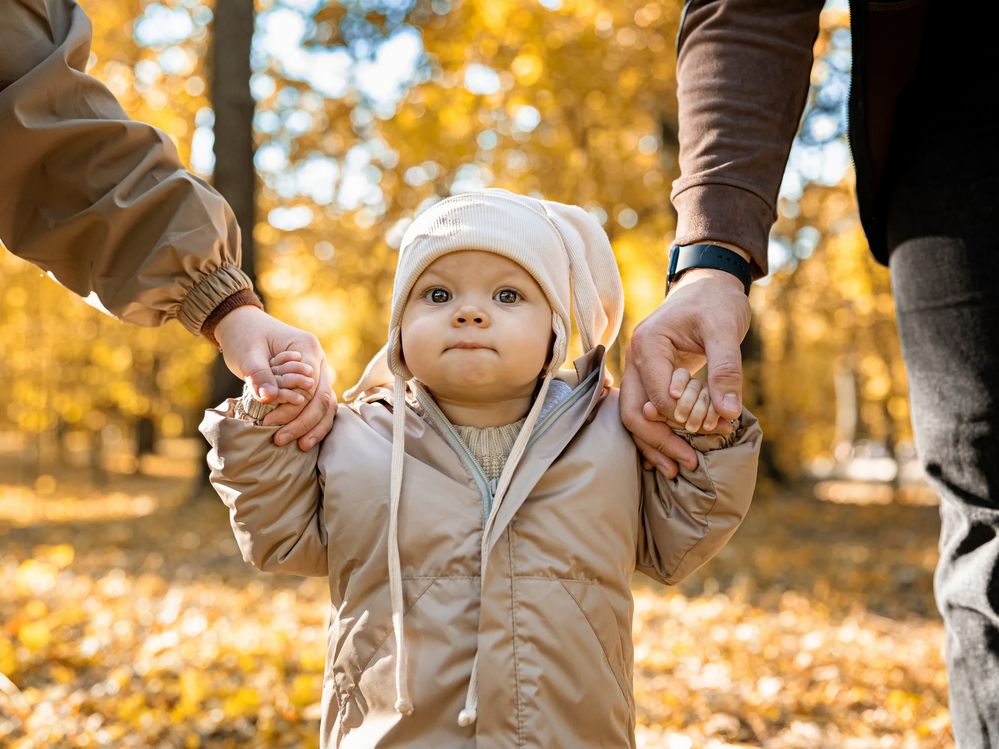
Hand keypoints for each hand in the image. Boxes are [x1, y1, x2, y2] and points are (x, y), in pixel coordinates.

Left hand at [214, 306, 336, 449]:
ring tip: (300, 447)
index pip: (309, 386)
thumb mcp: (247, 354)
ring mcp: (318, 371)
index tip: (269, 423)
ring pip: (327, 405)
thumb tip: (270, 399)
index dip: (292, 408)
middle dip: (305, 423)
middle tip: (281, 440)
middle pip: (323, 397)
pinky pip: (319, 405)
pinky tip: (303, 440)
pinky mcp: (311, 383)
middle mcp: (319, 360)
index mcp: (308, 347)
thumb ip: (260, 375)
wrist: (243, 325)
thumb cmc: (245, 337)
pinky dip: (314, 423)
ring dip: (314, 427)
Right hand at [620, 268, 750, 476]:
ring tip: (678, 468)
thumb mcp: (726, 330)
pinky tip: (671, 452)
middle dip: (659, 442)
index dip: (680, 420)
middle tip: (686, 465)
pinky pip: (645, 410)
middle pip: (633, 412)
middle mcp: (634, 358)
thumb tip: (728, 414)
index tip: (710, 434)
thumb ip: (726, 370)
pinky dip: (657, 432)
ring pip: (634, 415)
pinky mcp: (649, 376)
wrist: (708, 285)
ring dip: (654, 443)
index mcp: (648, 344)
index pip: (656, 396)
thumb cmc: (717, 303)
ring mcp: (638, 368)